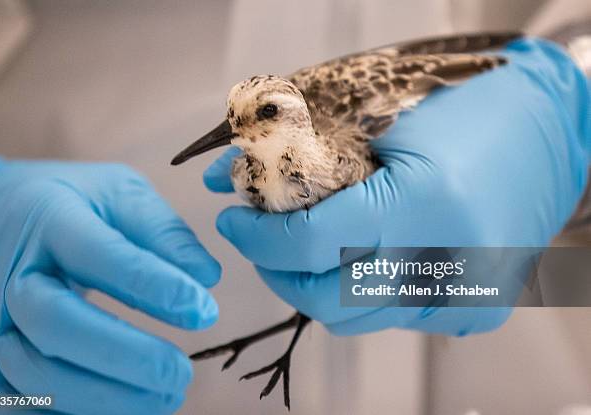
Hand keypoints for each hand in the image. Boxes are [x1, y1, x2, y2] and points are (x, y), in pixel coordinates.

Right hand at [0, 156, 220, 413]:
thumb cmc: (70, 204)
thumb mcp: (118, 194)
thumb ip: (164, 233)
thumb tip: (208, 278)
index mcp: (51, 219)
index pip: (101, 256)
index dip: (154, 287)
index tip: (204, 311)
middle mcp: (12, 273)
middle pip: (56, 323)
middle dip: (125, 356)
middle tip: (181, 372)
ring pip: (35, 375)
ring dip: (104, 397)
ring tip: (165, 397)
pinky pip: (21, 402)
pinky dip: (71, 413)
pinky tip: (123, 409)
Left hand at [203, 39, 589, 335]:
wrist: (549, 130)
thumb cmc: (467, 110)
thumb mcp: (380, 120)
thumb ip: (298, 154)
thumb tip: (220, 175)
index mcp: (424, 205)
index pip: (310, 244)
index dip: (257, 237)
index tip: (233, 219)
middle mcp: (446, 264)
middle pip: (325, 301)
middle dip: (278, 273)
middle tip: (262, 240)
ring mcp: (462, 298)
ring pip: (355, 318)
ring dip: (318, 284)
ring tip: (310, 246)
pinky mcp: (473, 313)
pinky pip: (392, 316)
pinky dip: (364, 291)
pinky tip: (367, 255)